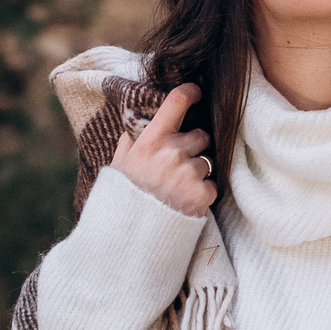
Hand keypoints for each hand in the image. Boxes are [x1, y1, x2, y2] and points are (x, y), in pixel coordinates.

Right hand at [110, 83, 215, 216]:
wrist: (131, 236)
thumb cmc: (123, 199)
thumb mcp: (118, 167)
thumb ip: (128, 144)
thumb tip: (135, 128)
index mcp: (150, 141)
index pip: (176, 103)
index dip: (190, 93)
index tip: (196, 92)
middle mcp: (171, 153)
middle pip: (201, 135)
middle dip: (194, 147)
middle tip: (178, 164)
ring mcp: (188, 173)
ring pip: (207, 161)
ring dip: (198, 172)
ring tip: (178, 188)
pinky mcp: (202, 194)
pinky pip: (212, 184)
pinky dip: (203, 193)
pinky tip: (185, 202)